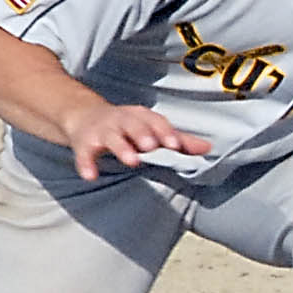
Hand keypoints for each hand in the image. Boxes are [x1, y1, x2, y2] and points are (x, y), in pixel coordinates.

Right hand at [59, 102, 212, 181]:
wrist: (84, 116)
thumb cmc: (127, 127)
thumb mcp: (151, 130)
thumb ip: (179, 141)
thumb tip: (208, 148)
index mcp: (141, 117)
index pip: (155, 122)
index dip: (165, 133)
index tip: (175, 145)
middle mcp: (121, 120)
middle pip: (133, 125)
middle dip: (143, 135)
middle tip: (152, 147)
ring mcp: (102, 131)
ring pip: (111, 137)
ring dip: (121, 148)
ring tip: (132, 161)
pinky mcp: (84, 143)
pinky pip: (84, 154)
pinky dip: (86, 164)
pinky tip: (91, 176)